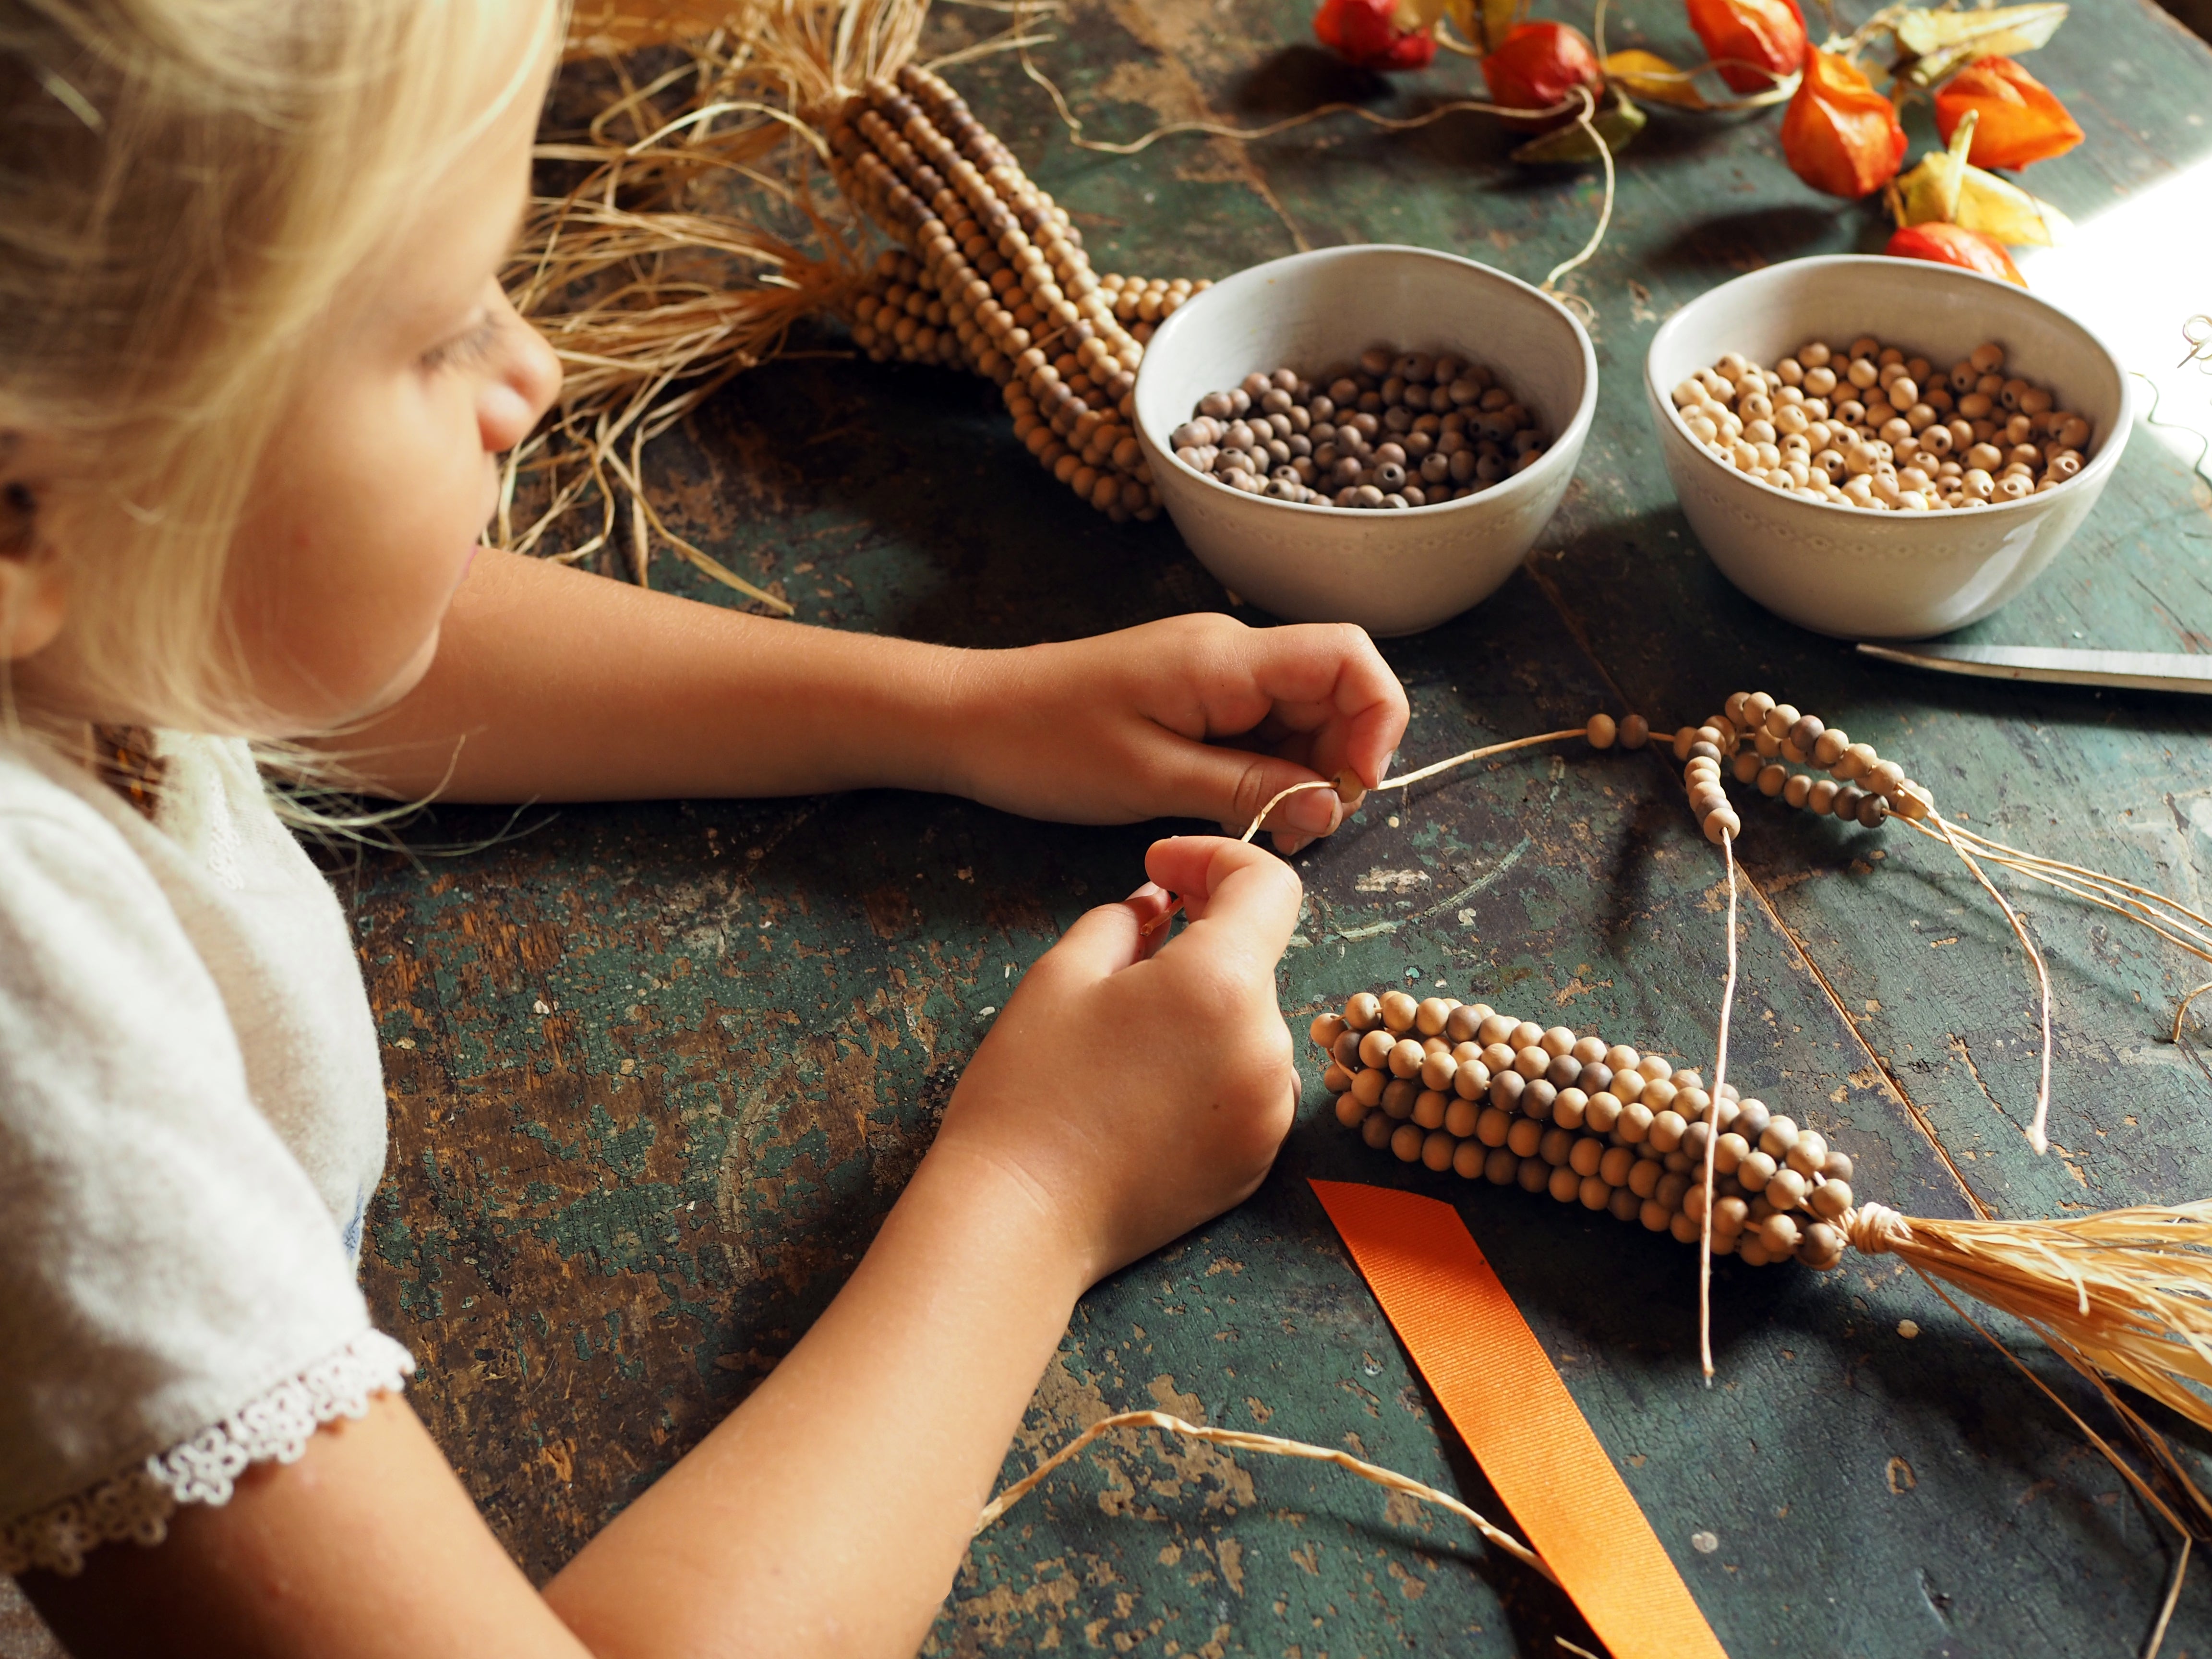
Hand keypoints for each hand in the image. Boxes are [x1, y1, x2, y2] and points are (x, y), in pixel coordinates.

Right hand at [930, 836, 1303, 1282]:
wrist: (1021, 1219)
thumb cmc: (1029, 1092)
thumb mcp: (1061, 975)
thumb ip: (1124, 920)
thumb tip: (1160, 906)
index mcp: (1222, 985)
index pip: (1268, 886)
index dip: (1214, 859)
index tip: (1161, 869)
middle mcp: (1267, 1046)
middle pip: (1256, 960)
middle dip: (1200, 940)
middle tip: (1129, 948)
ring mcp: (1272, 1111)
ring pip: (1252, 1025)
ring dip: (1206, 1009)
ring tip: (1128, 1034)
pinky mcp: (1259, 1158)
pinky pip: (1252, 1085)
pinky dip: (1213, 1067)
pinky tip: (1145, 1090)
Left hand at [944, 613, 1407, 853]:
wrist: (969, 719)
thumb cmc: (1045, 745)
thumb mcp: (1153, 779)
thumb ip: (1249, 788)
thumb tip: (1330, 804)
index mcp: (1225, 659)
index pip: (1349, 658)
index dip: (1376, 721)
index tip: (1351, 790)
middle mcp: (1230, 653)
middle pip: (1335, 692)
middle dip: (1339, 763)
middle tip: (1298, 832)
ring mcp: (1214, 673)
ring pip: (1303, 716)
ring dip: (1304, 775)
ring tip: (1265, 829)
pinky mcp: (1195, 696)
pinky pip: (1262, 727)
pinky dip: (1269, 771)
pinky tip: (1239, 810)